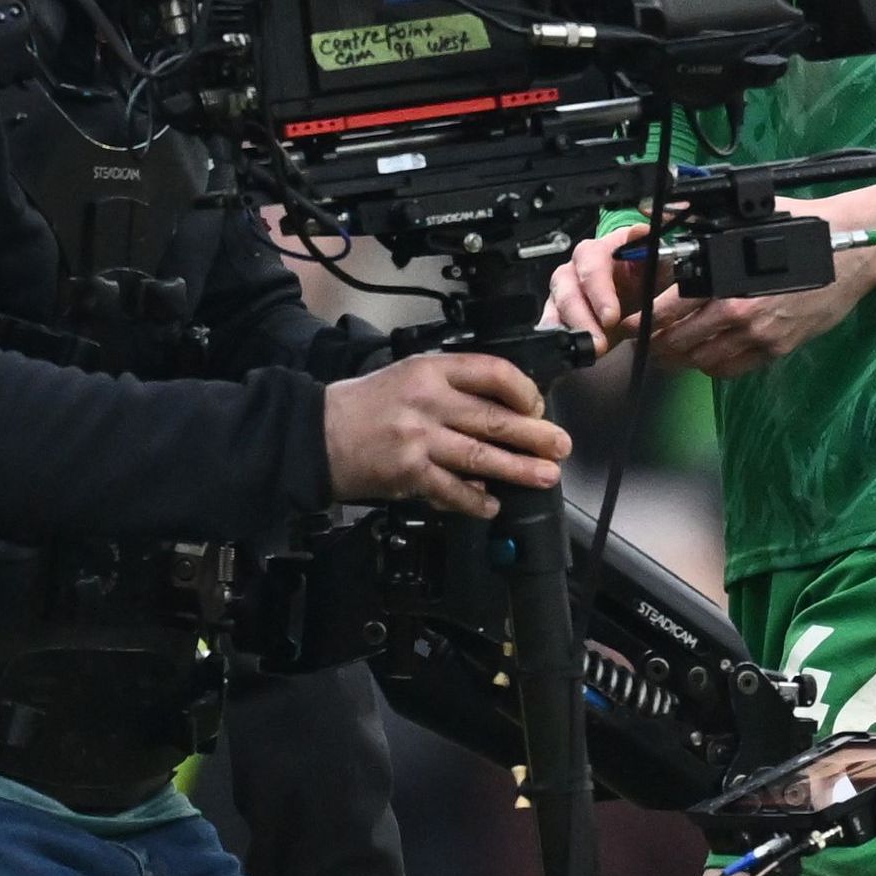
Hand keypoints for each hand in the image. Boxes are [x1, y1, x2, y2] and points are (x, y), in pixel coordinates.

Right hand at [324, 353, 570, 517]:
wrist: (314, 434)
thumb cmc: (364, 406)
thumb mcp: (408, 375)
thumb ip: (452, 385)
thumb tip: (503, 407)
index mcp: (431, 371)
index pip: (492, 372)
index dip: (523, 390)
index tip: (536, 405)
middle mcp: (428, 402)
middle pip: (495, 418)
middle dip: (535, 434)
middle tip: (561, 445)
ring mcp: (418, 440)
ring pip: (481, 456)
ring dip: (519, 469)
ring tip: (546, 475)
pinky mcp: (408, 474)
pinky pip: (452, 489)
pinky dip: (475, 500)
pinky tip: (492, 505)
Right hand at [542, 225, 653, 346]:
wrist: (645, 293)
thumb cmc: (649, 272)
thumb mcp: (659, 258)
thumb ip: (651, 246)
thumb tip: (641, 232)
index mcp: (602, 249)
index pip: (592, 262)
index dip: (599, 289)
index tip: (610, 316)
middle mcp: (579, 266)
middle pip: (569, 286)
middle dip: (583, 316)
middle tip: (599, 340)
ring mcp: (567, 288)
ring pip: (558, 304)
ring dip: (573, 329)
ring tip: (589, 348)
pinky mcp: (561, 310)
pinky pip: (552, 321)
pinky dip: (558, 335)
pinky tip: (566, 348)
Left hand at [658, 187, 875, 375]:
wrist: (853, 251)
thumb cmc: (803, 229)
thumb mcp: (747, 219)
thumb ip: (699, 222)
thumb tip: (657, 209)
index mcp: (725, 283)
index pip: (667, 313)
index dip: (642, 323)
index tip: (632, 325)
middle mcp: (738, 316)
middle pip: (679, 344)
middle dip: (657, 344)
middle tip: (647, 341)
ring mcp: (759, 337)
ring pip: (703, 362)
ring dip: (683, 359)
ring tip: (672, 351)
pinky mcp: (778, 349)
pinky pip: (733, 369)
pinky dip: (714, 366)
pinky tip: (709, 354)